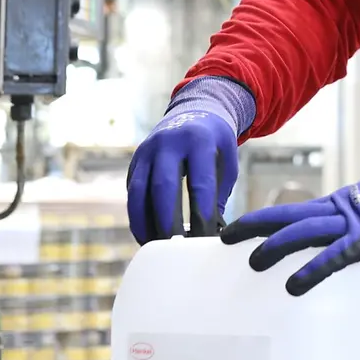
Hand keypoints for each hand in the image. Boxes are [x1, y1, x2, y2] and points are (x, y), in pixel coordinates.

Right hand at [127, 76, 253, 243]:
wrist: (194, 110)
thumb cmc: (216, 143)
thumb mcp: (227, 160)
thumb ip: (219, 192)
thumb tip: (211, 232)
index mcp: (198, 140)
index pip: (199, 182)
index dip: (201, 213)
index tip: (206, 239)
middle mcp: (168, 143)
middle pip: (163, 187)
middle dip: (167, 221)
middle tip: (176, 249)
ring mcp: (147, 150)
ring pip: (139, 191)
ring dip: (144, 222)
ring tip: (155, 248)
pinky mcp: (135, 160)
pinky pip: (132, 192)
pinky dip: (137, 215)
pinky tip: (147, 235)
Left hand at [222, 108, 359, 294]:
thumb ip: (358, 226)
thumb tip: (344, 242)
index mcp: (339, 205)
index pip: (292, 213)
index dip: (262, 219)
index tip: (234, 229)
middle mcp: (340, 211)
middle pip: (287, 217)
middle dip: (253, 226)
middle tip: (223, 237)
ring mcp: (355, 223)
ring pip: (305, 233)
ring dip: (275, 247)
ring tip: (252, 263)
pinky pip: (337, 256)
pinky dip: (313, 270)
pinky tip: (294, 285)